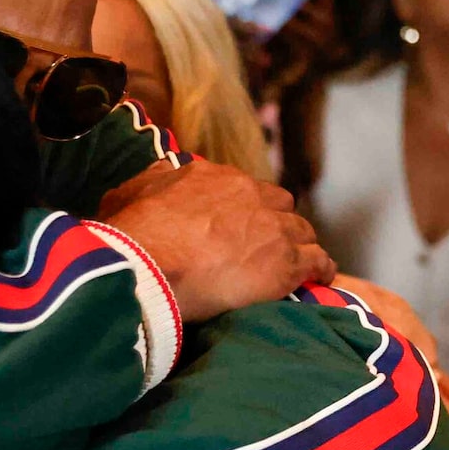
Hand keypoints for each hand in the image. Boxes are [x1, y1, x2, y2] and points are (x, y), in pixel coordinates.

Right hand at [96, 160, 333, 317]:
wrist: (149, 267)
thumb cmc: (132, 235)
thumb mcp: (128, 193)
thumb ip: (153, 180)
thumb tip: (163, 172)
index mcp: (214, 177)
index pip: (244, 188)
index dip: (246, 208)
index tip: (241, 224)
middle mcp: (250, 195)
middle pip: (280, 205)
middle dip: (277, 223)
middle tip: (269, 244)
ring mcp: (272, 228)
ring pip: (302, 231)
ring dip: (299, 245)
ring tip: (298, 263)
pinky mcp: (286, 262)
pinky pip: (317, 261)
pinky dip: (320, 268)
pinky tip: (320, 277)